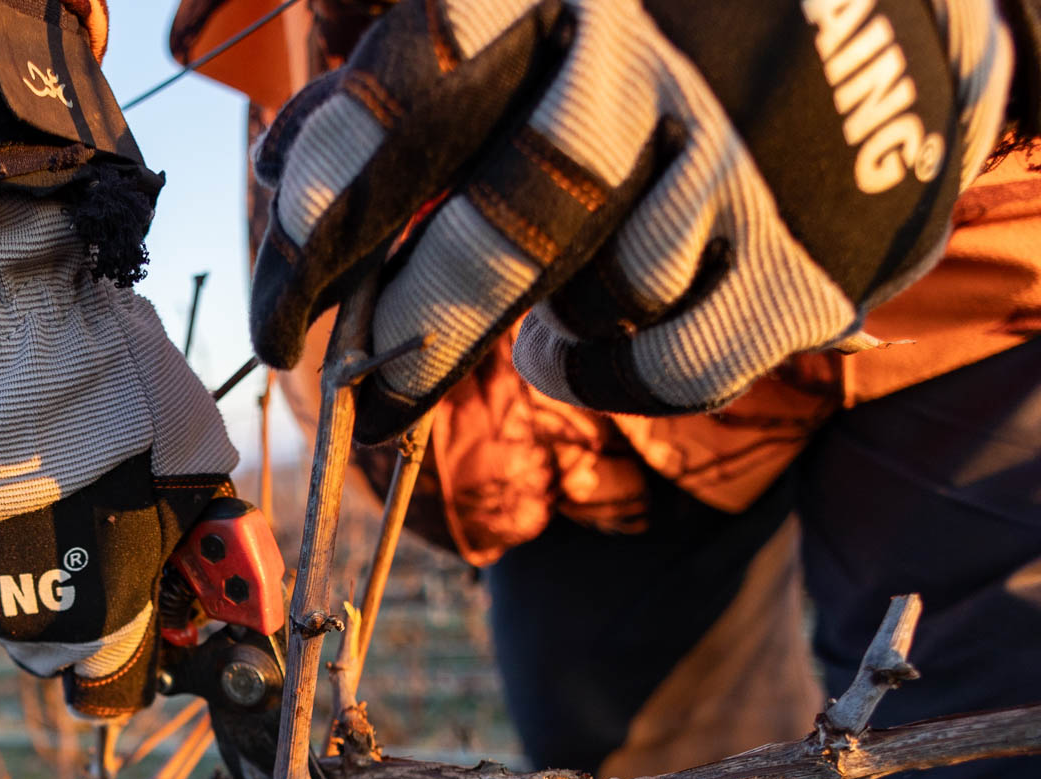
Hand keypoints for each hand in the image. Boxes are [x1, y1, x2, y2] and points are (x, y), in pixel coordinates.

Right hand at [0, 195, 239, 718]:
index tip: (162, 600)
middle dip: (93, 594)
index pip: (121, 685)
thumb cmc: (104, 397)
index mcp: (96, 629)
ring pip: (3, 597)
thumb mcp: (194, 456)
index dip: (147, 643)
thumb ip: (203, 520)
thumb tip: (213, 533)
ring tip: (50, 471)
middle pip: (62, 642)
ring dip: (32, 554)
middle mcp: (14, 628)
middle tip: (115, 519)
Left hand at [249, 0, 1012, 441]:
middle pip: (512, 219)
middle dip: (417, 320)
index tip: (285, 283)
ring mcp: (735, 157)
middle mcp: (652, 61)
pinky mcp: (799, 251)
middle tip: (358, 380)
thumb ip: (405, 77)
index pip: (431, 87)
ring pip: (598, 295)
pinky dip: (605, 379)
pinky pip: (677, 362)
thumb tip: (281, 179)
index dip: (341, 193)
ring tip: (485, 340)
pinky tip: (565, 358)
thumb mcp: (525, 10)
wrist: (858, 32)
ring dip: (527, 334)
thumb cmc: (631, 32)